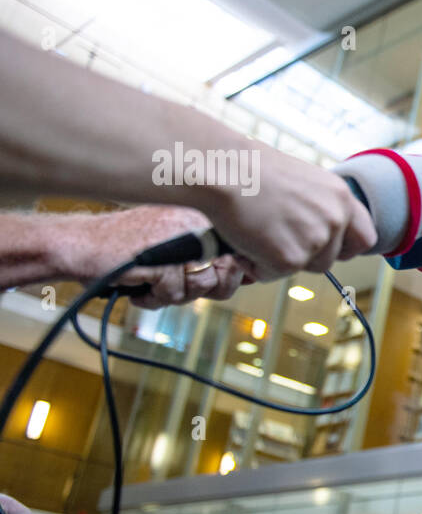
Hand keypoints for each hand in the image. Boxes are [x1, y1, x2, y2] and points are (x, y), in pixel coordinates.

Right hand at [71, 205, 250, 307]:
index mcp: (204, 214)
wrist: (80, 244)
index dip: (227, 274)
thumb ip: (212, 255)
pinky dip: (153, 298)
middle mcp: (196, 222)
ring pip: (202, 286)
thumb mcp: (178, 244)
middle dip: (200, 288)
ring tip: (152, 278)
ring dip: (175, 293)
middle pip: (227, 275)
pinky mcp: (162, 259)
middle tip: (172, 281)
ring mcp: (180, 238)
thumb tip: (249, 274)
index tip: (204, 275)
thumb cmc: (128, 247)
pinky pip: (174, 294)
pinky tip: (138, 283)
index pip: (241, 254)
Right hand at [201, 156, 376, 281]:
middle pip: (330, 259)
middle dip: (305, 256)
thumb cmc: (251, 169)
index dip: (346, 248)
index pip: (365, 238)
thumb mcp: (302, 180)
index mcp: (341, 196)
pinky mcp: (290, 259)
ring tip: (256, 231)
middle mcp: (335, 219)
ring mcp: (315, 240)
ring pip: (303, 268)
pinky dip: (255, 264)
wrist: (221, 169)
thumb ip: (319, 205)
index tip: (330, 250)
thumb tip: (320, 231)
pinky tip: (243, 239)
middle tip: (275, 236)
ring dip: (279, 259)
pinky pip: (273, 274)